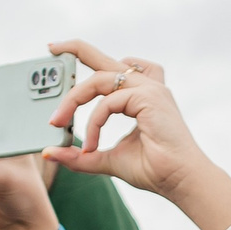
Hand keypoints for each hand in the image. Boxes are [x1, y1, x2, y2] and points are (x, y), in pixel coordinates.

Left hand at [42, 41, 230, 229]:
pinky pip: (107, 102)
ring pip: (99, 80)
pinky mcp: (149, 97)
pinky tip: (91, 144)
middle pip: (105, 60)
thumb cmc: (155, 170)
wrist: (180, 181)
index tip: (62, 53)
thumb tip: (50, 152)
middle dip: (76, 49)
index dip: (90, 58)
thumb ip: (81, 155)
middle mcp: (146, 88)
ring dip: (73, 100)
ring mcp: (149, 90)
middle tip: (51, 48)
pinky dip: (93, 122)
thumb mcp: (107, 159)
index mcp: (140, 97)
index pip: (113, 69)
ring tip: (57, 122)